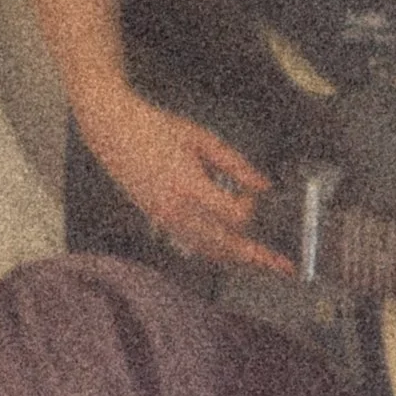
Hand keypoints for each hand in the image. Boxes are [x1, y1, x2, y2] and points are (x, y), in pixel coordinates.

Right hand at [78, 94, 289, 273]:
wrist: (112, 129)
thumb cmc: (154, 128)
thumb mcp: (202, 139)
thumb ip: (236, 164)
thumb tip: (263, 184)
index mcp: (188, 186)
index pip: (232, 216)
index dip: (252, 210)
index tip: (260, 197)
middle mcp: (175, 210)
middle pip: (224, 245)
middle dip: (256, 258)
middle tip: (283, 267)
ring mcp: (164, 219)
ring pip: (207, 252)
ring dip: (237, 261)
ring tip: (262, 266)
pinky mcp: (158, 221)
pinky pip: (191, 246)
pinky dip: (215, 254)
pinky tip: (231, 254)